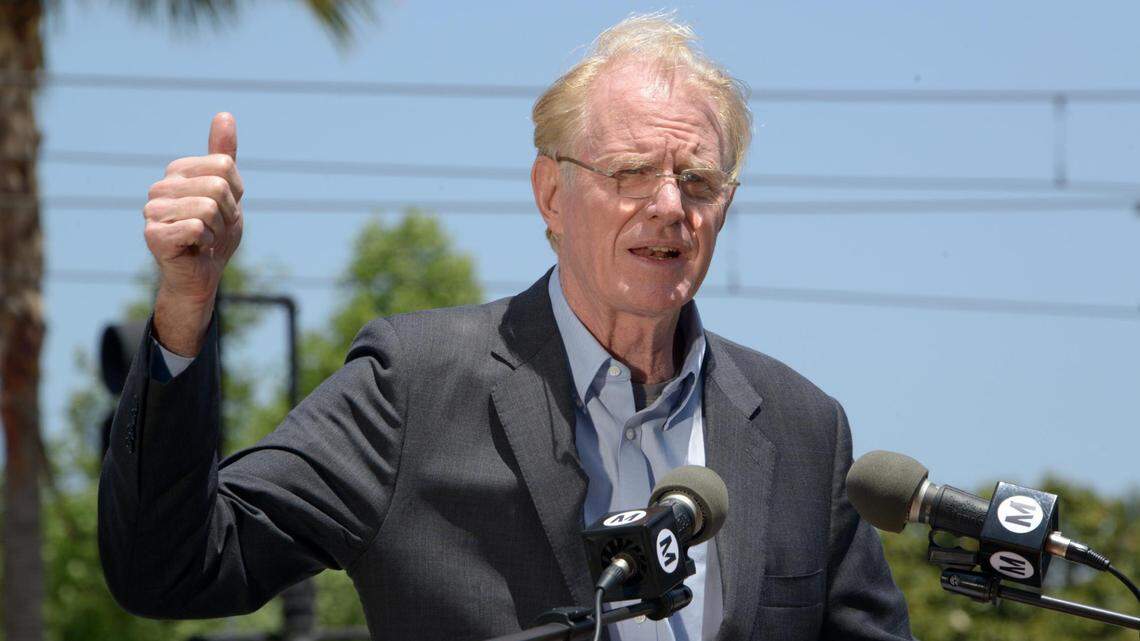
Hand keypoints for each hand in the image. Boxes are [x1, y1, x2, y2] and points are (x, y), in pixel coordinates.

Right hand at [144, 112, 243, 354]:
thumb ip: (223, 154)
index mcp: (177, 172)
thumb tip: (224, 114)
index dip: (235, 193)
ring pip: (208, 207)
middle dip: (228, 213)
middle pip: (218, 186)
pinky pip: (195, 227)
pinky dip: (206, 242)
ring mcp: (153, 211)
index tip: (224, 209)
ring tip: (204, 238)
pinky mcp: (153, 235)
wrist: (203, 273)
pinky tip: (194, 248)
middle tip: (215, 228)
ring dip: (217, 229)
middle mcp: (160, 187)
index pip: (225, 166)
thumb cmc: (214, 232)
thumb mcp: (228, 190)